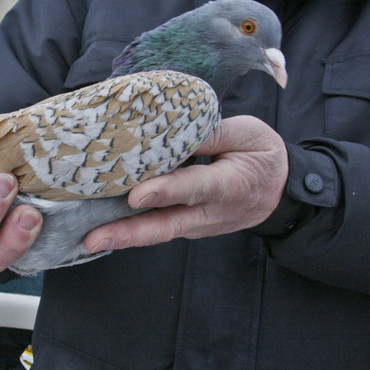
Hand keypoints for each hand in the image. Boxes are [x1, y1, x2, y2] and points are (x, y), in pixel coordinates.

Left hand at [84, 115, 287, 252]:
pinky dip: (134, 230)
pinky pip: (161, 228)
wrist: (280, 191)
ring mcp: (199, 224)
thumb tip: (169, 130)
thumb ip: (211, 134)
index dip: (165, 191)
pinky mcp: (189, 227)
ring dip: (125, 237)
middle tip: (94, 239)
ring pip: (160, 232)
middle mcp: (210, 212)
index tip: (137, 196)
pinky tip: (106, 227)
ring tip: (89, 239)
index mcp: (229, 184)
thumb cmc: (262, 155)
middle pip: (166, 225)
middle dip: (128, 233)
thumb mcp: (247, 134)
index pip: (193, 187)